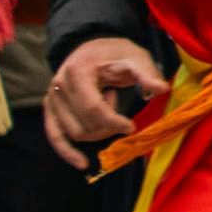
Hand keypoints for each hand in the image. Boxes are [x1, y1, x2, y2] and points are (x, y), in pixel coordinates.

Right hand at [45, 35, 166, 156]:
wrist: (92, 47)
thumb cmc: (115, 52)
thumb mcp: (135, 57)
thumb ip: (147, 73)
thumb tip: (161, 89)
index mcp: (77, 73)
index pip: (92, 108)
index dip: (113, 121)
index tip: (131, 127)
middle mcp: (58, 87)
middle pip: (84, 124)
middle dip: (107, 127)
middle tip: (120, 113)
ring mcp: (51, 99)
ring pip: (74, 133)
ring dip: (96, 130)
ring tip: (106, 108)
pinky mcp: (51, 109)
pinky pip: (54, 135)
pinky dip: (66, 151)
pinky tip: (82, 163)